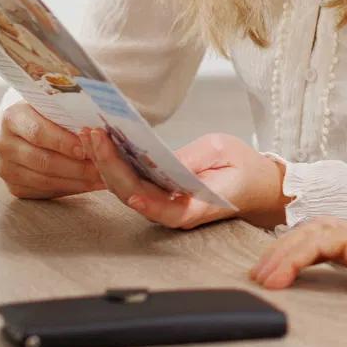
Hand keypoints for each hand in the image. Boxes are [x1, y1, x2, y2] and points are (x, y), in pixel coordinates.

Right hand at [0, 103, 102, 198]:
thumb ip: (73, 114)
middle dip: (77, 166)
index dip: (64, 142)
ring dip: (77, 181)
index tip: (87, 148)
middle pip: (42, 160)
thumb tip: (101, 130)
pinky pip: (44, 192)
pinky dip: (70, 188)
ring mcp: (5, 167)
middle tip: (103, 167)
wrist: (29, 131)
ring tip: (103, 177)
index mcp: (13, 117)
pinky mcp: (13, 186)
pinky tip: (90, 184)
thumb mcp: (57, 107)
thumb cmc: (50, 115)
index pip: (39, 132)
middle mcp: (3, 143)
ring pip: (44, 180)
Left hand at [82, 129, 287, 230]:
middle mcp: (175, 211)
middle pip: (134, 195)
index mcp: (197, 207)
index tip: (133, 191)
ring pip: (125, 190)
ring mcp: (163, 206)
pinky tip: (101, 145)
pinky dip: (114, 164)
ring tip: (90, 134)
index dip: (148, 204)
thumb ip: (190, 159)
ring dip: (105, 163)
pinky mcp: (157, 196)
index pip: (167, 210)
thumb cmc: (242, 168)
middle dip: (110, 165)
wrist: (256, 185)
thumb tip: (157, 160)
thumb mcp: (221, 151)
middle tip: (95, 134)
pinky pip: (130, 183)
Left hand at [250, 217, 346, 318]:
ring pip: (313, 231)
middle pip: (312, 229)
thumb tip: (308, 298)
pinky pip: (322, 242)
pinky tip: (281, 276)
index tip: (269, 276)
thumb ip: (342, 290)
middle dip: (280, 251)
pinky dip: (296, 258)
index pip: (320, 238)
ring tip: (264, 278)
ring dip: (283, 254)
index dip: (290, 254)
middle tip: (258, 276)